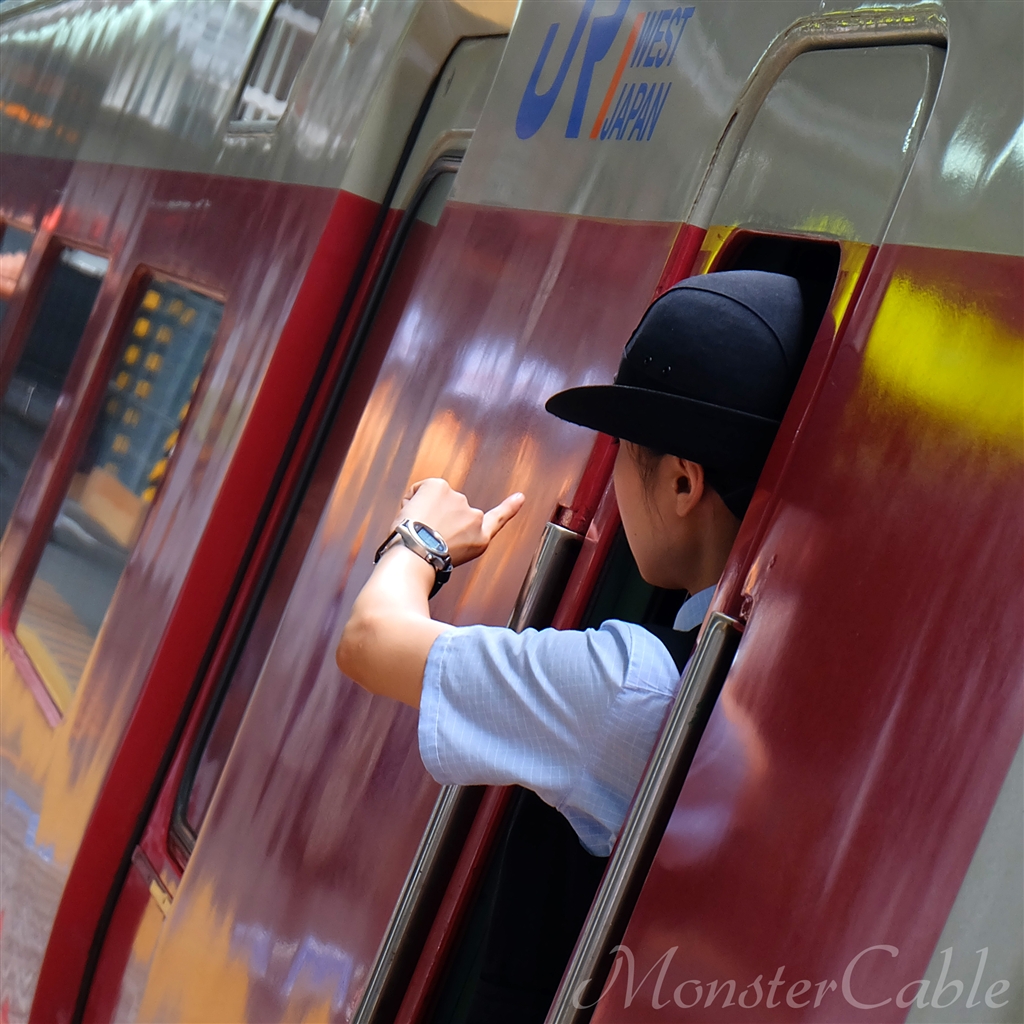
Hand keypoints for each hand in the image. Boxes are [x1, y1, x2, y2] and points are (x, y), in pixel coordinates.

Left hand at [398, 478, 523, 566]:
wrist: (416, 556)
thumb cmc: (425, 562)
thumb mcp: (451, 556)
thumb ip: (454, 537)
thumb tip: (438, 525)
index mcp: (479, 538)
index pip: (498, 519)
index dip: (510, 508)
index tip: (520, 498)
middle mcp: (474, 518)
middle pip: (450, 511)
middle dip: (437, 518)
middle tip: (426, 537)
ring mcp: (458, 499)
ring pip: (433, 500)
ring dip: (424, 511)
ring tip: (418, 530)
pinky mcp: (441, 486)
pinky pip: (419, 489)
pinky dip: (412, 499)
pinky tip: (413, 516)